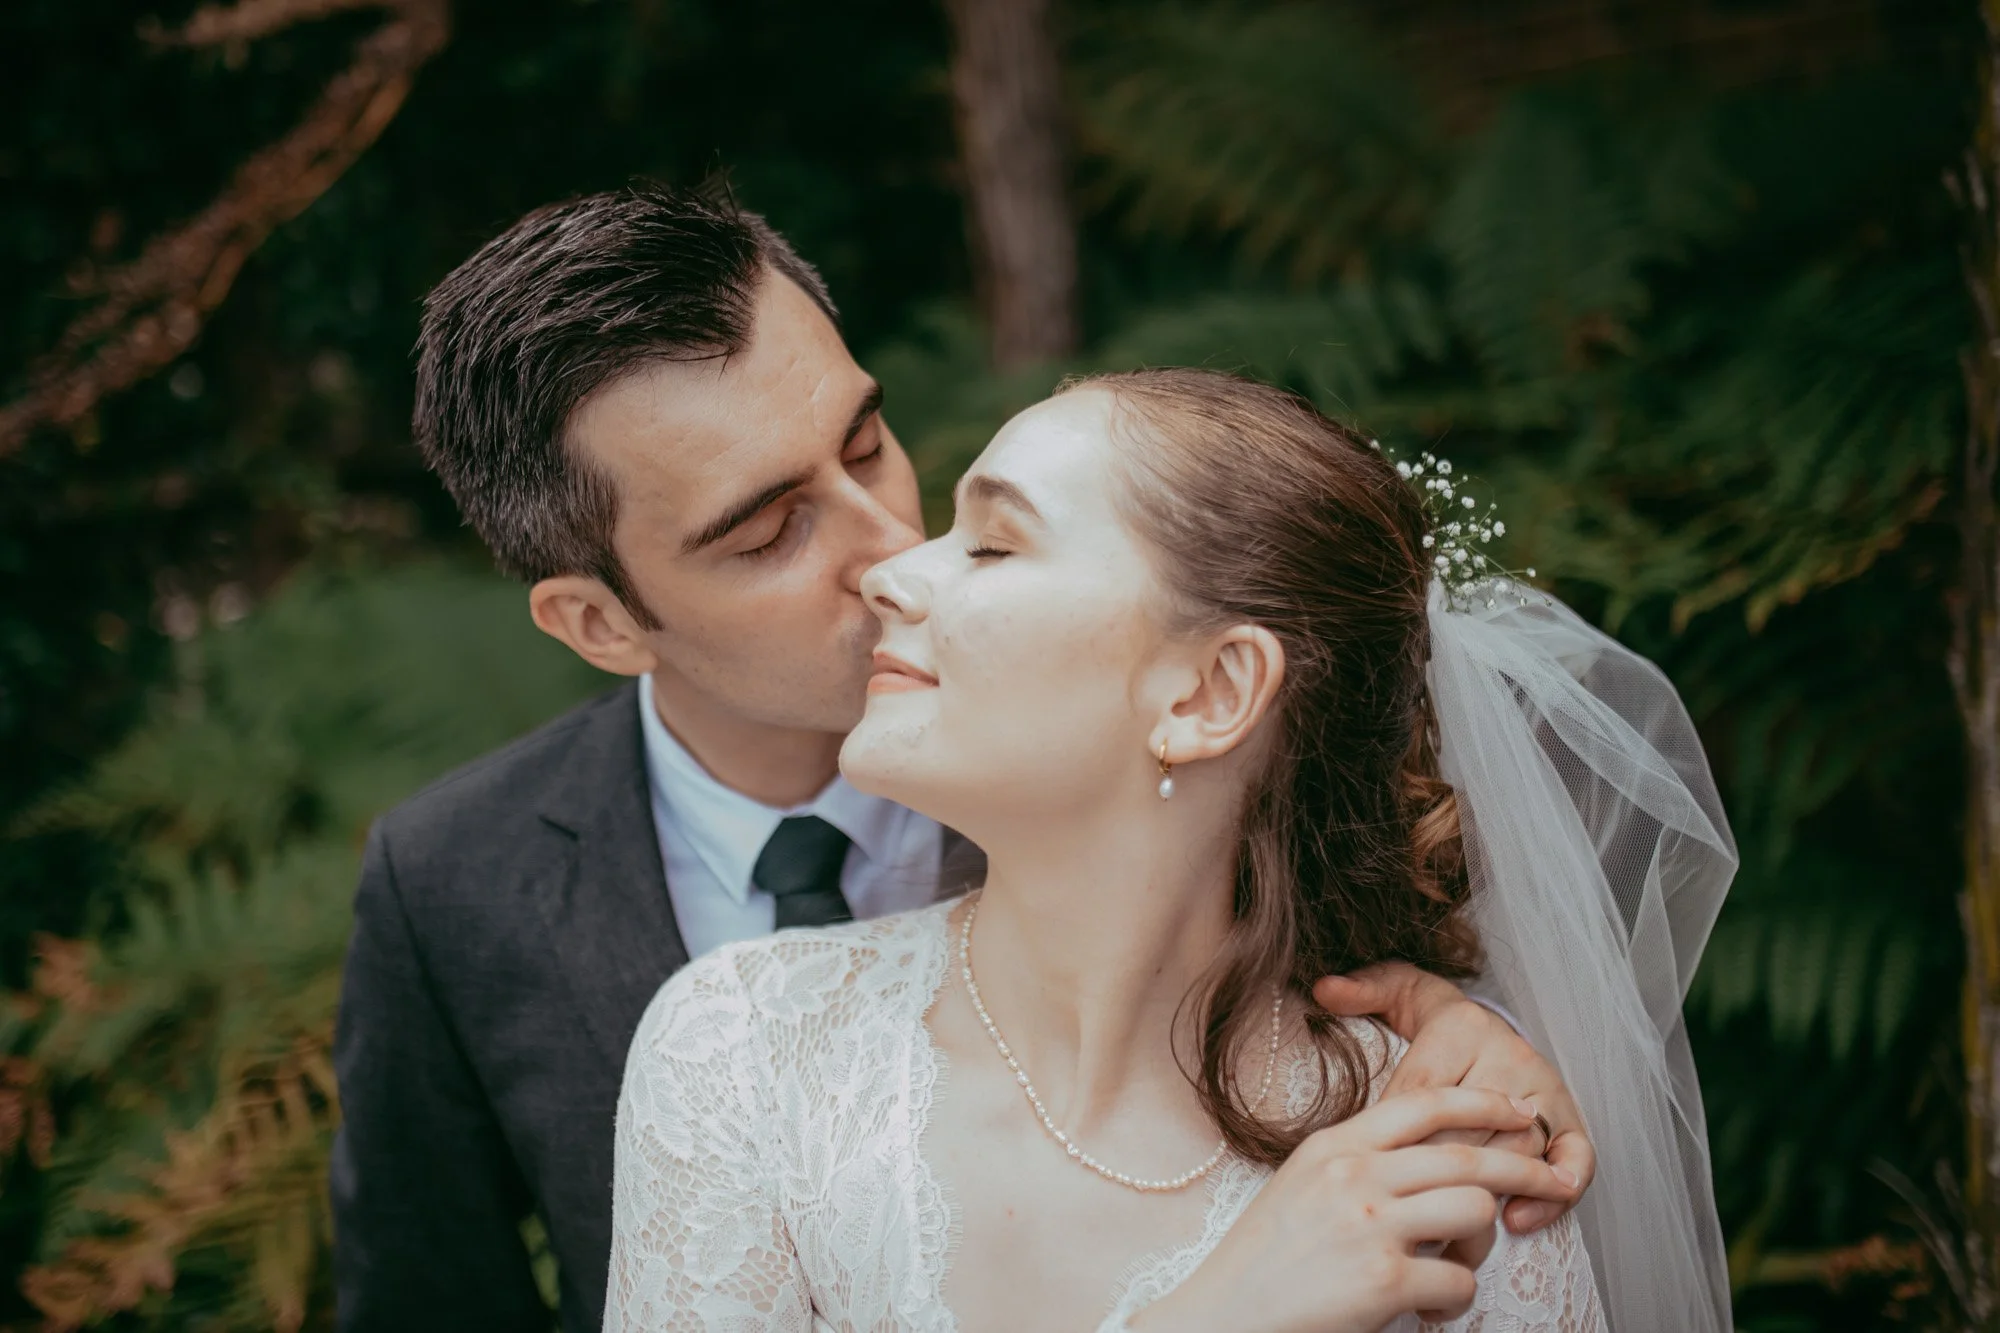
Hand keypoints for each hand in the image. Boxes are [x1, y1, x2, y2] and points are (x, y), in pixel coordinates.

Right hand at [1130, 1088, 1579, 1332]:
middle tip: (1555, 1179)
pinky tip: (1427, 1310)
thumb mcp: (1302, 1184)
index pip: (1424, 1102)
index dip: (1483, 1102)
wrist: (1225, 1315)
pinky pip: (1460, 1280)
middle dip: (1525, 1167)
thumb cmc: (1265, 1259)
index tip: (1519, 1110)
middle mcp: (1354, 1176)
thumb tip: (1422, 1153)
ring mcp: (1371, 1226)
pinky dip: (1453, 1301)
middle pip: (1468, 1156)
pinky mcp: (1384, 1281)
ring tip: (1453, 1266)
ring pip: (1476, 1211)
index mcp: (1334, 1146)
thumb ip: (1355, 1161)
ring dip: (1480, 1244)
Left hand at [1313, 963, 1593, 1232]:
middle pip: (1471, 1126)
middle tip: (1403, 1211)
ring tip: (1448, 1231)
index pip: (1425, 1089)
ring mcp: (1544, 1089)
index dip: (1397, 1133)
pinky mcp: (1571, 1117)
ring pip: (1518, 1148)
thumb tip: (1323, 988)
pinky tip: (1520, 1220)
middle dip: (1434, 1172)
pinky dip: (1555, 1193)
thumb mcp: (1396, 994)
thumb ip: (1360, 991)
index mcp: (1462, 1027)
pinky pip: (1575, 1157)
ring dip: (1485, 1192)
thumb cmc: (1433, 1023)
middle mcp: (1509, 1054)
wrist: (1485, 1025)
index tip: (1374, 1167)